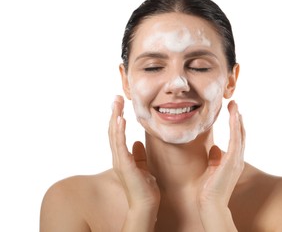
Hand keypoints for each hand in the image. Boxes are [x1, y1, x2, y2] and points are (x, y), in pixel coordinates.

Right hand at [108, 95, 159, 210]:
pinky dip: (119, 131)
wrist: (146, 204)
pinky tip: (121, 119)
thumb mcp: (143, 167)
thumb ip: (139, 155)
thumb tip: (137, 142)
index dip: (117, 119)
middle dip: (114, 113)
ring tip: (116, 103)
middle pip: (113, 131)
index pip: (117, 134)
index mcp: (122, 157)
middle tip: (116, 98)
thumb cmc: (145, 188)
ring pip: (114, 135)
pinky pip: (120, 144)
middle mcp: (118, 157)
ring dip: (115, 117)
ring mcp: (120, 160)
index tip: (119, 105)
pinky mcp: (124, 164)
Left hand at [197, 100, 244, 229]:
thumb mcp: (212, 169)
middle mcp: (237, 159)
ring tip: (234, 105)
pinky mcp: (232, 161)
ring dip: (237, 118)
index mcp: (233, 160)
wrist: (210, 203)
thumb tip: (215, 148)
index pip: (236, 139)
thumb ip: (215, 158)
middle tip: (234, 104)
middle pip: (240, 134)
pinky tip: (234, 116)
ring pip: (239, 134)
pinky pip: (235, 139)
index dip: (235, 125)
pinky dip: (235, 126)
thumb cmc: (210, 188)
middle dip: (237, 118)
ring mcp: (236, 159)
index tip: (233, 112)